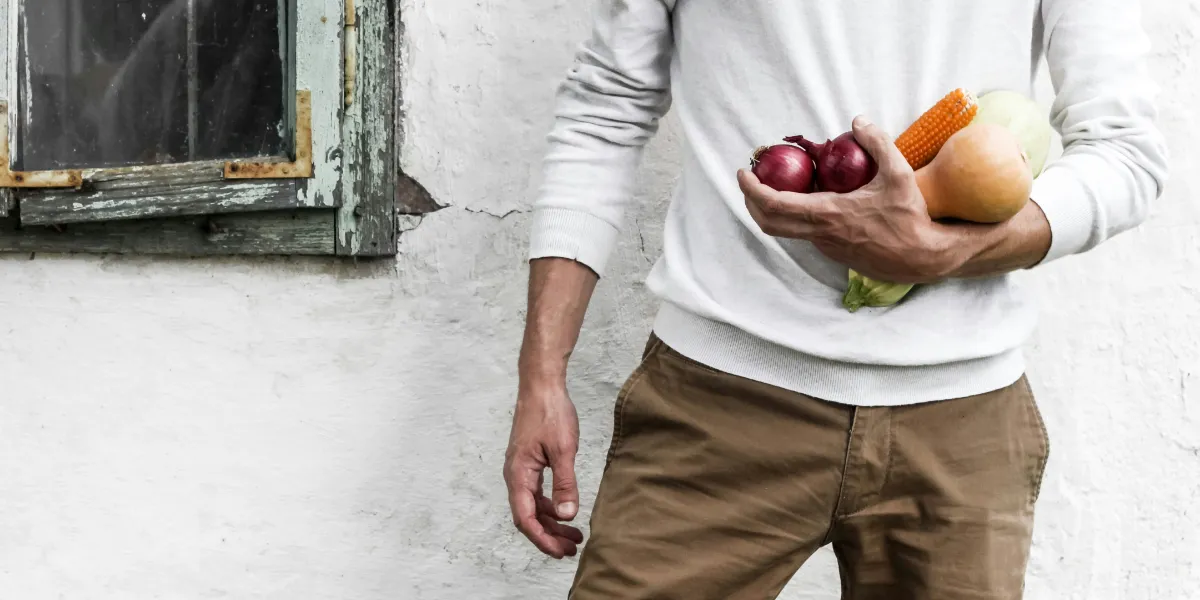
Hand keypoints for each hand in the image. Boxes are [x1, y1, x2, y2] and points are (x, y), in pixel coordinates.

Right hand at [503, 381, 584, 558]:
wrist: (541, 386)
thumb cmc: (550, 413)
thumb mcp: (564, 450)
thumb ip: (565, 484)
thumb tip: (567, 516)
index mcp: (518, 475)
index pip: (526, 519)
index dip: (543, 539)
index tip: (561, 552)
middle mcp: (515, 476)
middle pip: (528, 517)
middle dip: (549, 535)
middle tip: (573, 548)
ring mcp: (520, 470)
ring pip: (532, 506)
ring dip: (552, 522)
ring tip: (574, 535)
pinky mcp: (528, 463)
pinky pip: (536, 493)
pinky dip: (550, 506)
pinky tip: (566, 510)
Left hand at [738, 116, 963, 283]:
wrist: (921, 258)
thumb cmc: (910, 217)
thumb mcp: (899, 174)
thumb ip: (878, 143)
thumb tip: (858, 121)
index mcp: (827, 214)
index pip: (774, 204)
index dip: (752, 189)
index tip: (743, 173)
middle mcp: (819, 234)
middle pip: (768, 222)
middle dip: (752, 201)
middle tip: (751, 179)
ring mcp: (824, 246)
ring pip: (786, 229)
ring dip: (773, 208)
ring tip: (777, 183)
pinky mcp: (833, 252)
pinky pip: (804, 232)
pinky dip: (795, 214)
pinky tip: (809, 196)